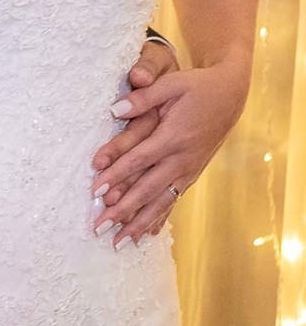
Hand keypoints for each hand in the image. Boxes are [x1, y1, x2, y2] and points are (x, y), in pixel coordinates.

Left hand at [90, 61, 247, 245]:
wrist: (230, 95)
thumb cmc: (198, 88)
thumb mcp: (171, 84)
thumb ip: (143, 98)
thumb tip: (114, 109)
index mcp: (173, 137)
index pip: (138, 160)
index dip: (116, 175)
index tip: (95, 190)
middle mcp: (181, 159)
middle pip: (147, 189)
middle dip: (122, 209)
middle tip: (99, 225)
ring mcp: (189, 170)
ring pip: (160, 202)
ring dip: (138, 222)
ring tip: (118, 241)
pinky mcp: (192, 174)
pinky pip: (173, 200)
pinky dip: (158, 218)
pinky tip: (145, 235)